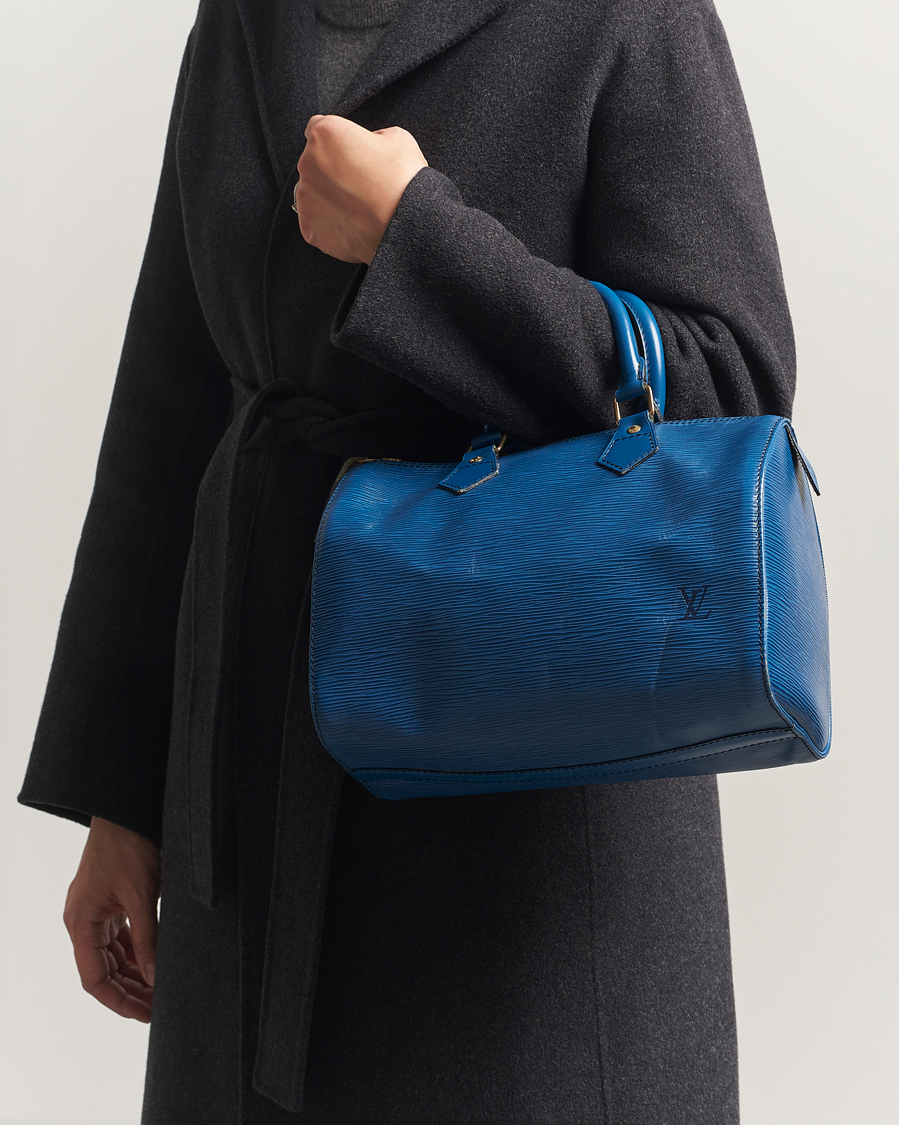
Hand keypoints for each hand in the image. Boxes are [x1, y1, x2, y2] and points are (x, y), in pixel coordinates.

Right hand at [63, 816, 160, 1022]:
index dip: (118, 1001)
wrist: (126, 806)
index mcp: (81, 923)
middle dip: (131, 991)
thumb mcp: (142, 895)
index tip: (145, 1015)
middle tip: (160, 1007)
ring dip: (136, 972)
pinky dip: (139, 950)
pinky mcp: (112, 900)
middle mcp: (84, 920)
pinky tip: (157, 962)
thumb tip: (156, 977)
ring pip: (115, 954)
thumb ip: (148, 937)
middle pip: (105, 970)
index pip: (94, 978)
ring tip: (162, 990)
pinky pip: (122, 936)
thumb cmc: (128, 845)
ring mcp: (97, 910)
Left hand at [294, 114, 428, 264]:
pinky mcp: (309, 229)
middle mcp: (307, 163)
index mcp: (325, 135)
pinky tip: (352, 224)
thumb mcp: (396, 138)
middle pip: (313, 163)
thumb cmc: (403, 180)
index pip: (317, 129)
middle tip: (359, 183)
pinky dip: (330, 224)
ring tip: (358, 207)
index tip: (347, 152)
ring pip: (313, 194)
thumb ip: (372, 136)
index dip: (335, 141)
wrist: (407, 225)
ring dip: (329, 198)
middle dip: (332, 171)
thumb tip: (369, 145)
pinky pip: (316, 223)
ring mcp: (305, 198)